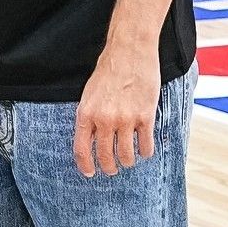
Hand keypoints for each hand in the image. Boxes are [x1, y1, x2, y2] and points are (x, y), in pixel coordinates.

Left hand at [73, 46, 158, 177]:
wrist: (129, 53)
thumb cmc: (108, 72)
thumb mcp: (89, 95)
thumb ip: (90, 116)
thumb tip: (91, 139)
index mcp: (86, 114)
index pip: (81, 149)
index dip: (85, 165)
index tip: (89, 173)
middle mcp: (104, 120)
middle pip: (105, 156)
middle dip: (108, 167)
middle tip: (111, 170)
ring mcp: (125, 120)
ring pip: (126, 155)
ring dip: (127, 162)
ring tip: (128, 161)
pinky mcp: (145, 117)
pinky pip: (146, 145)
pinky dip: (146, 152)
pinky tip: (145, 151)